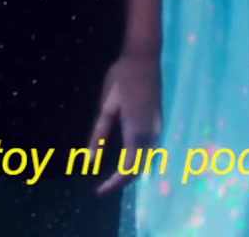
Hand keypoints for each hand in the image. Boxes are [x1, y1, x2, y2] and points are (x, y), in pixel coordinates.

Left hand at [87, 48, 162, 194]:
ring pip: (146, 162)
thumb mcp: (106, 106)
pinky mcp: (158, 123)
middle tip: (103, 187)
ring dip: (131, 173)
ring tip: (112, 177)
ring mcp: (157, 129)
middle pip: (139, 170)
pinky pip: (149, 151)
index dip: (114, 184)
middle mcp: (150, 135)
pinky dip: (138, 161)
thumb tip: (89, 160)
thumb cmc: (122, 78)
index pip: (127, 170)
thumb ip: (99, 135)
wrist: (145, 58)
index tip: (99, 191)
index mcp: (136, 133)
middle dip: (121, 182)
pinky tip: (126, 160)